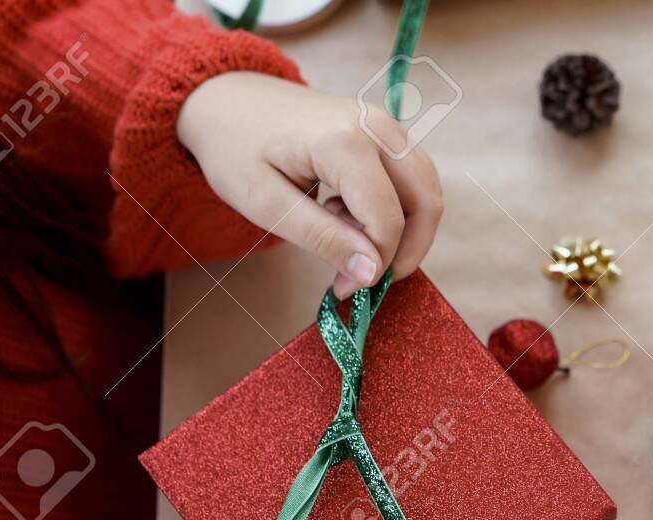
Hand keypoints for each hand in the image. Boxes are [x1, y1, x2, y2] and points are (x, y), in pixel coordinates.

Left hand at [177, 71, 442, 297]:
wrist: (226, 97)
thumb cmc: (235, 148)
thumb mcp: (266, 204)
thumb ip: (323, 238)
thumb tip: (371, 272)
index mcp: (343, 142)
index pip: (387, 218)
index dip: (376, 264)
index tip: (344, 290)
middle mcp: (376, 127)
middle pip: (425, 202)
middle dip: (406, 252)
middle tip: (367, 279)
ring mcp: (385, 124)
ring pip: (427, 190)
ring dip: (405, 231)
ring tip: (353, 242)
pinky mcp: (386, 130)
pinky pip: (414, 178)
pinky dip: (398, 209)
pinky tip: (352, 216)